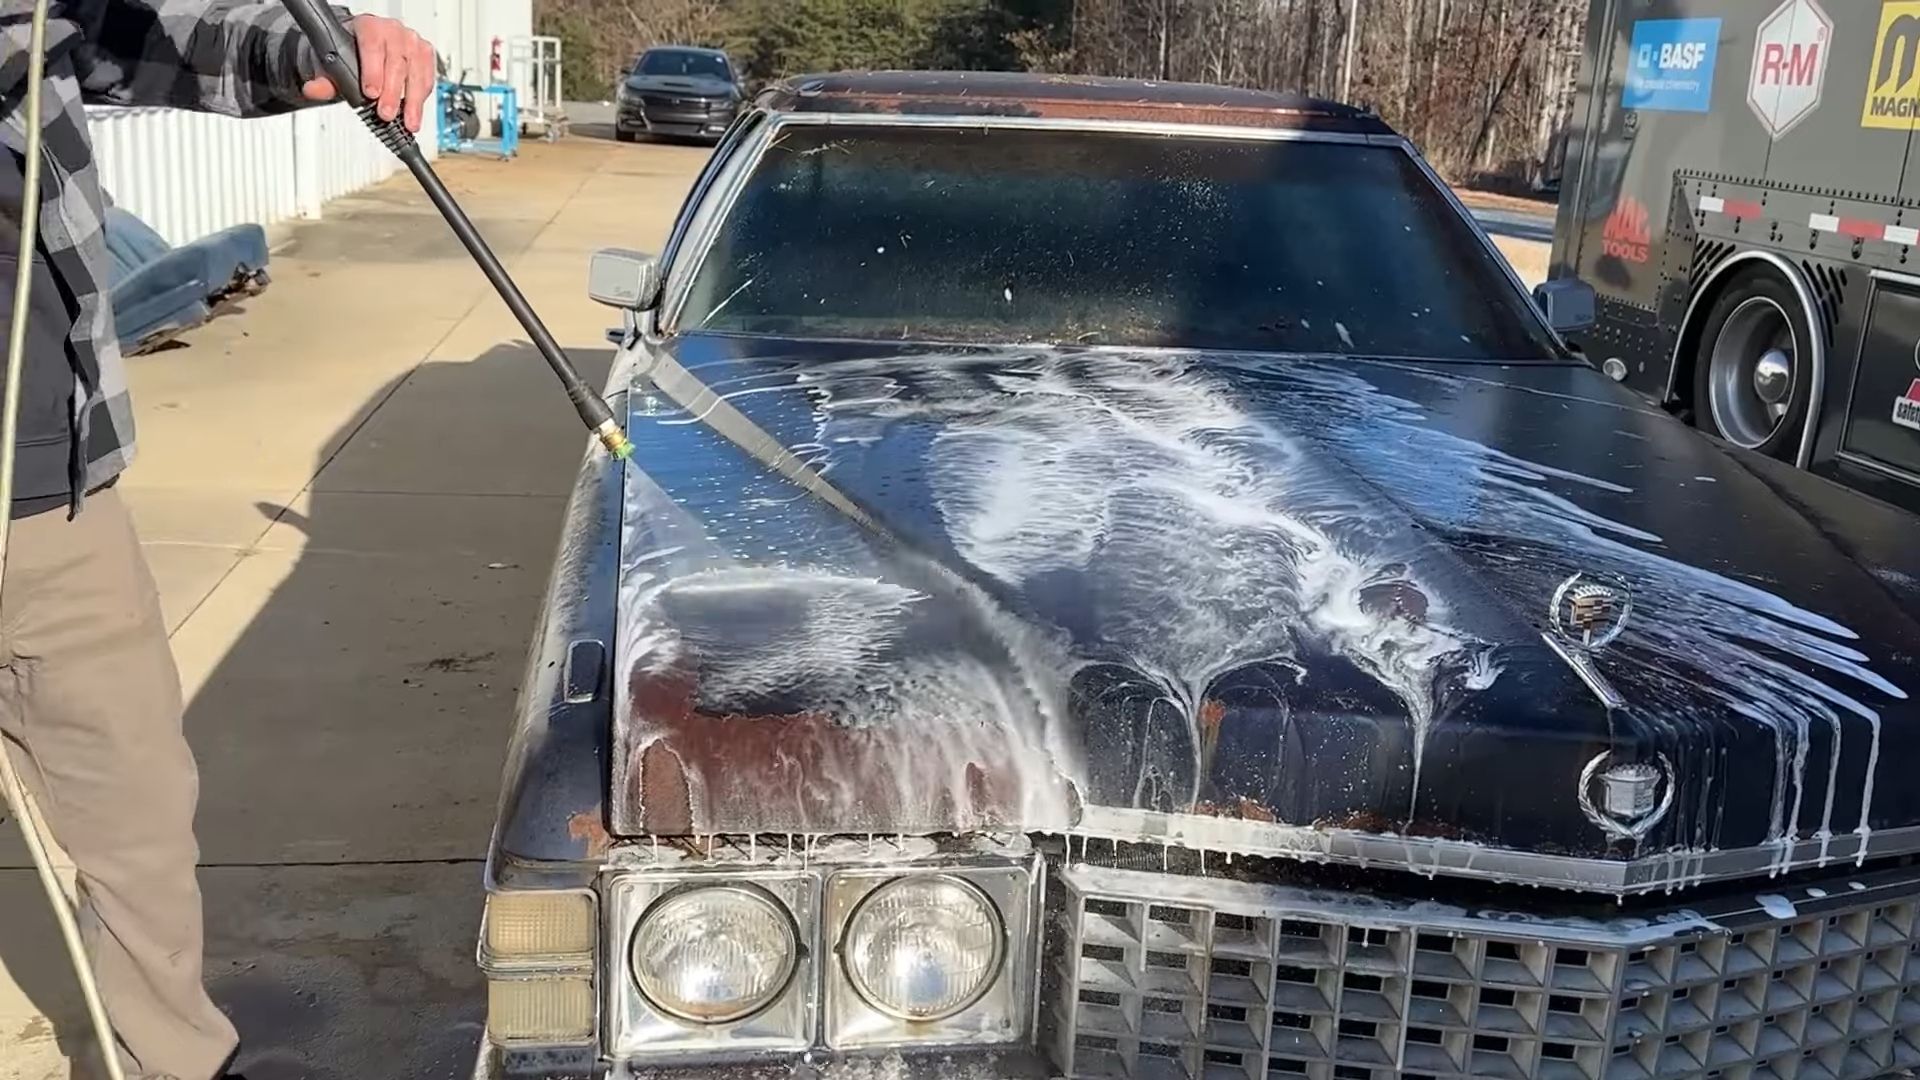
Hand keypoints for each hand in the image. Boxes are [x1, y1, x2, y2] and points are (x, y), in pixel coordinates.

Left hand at [302, 15, 436, 131]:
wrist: (366, 47)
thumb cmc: (352, 53)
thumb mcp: (333, 64)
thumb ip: (324, 79)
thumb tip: (313, 90)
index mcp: (369, 27)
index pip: (373, 47)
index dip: (373, 71)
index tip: (370, 93)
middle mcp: (394, 31)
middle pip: (397, 63)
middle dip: (392, 93)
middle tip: (385, 114)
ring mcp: (412, 42)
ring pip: (417, 72)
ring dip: (413, 101)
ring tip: (407, 122)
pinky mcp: (425, 55)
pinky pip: (427, 78)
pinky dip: (421, 98)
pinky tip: (415, 113)